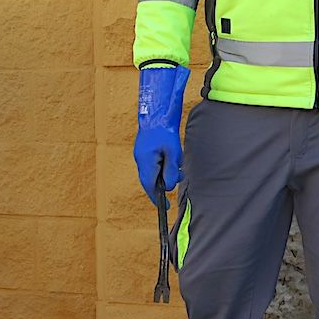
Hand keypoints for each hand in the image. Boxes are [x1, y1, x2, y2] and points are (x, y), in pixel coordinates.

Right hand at [133, 64, 189, 204]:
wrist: (157, 111)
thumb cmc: (165, 131)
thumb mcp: (173, 152)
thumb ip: (171, 171)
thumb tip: (169, 186)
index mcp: (145, 162)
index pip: (149, 186)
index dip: (156, 198)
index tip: (165, 206)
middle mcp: (140, 159)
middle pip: (150, 180)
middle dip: (164, 182)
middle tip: (178, 177)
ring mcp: (140, 153)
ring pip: (152, 171)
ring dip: (165, 171)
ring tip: (178, 164)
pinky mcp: (143, 148)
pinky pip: (152, 162)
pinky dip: (161, 164)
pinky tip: (171, 157)